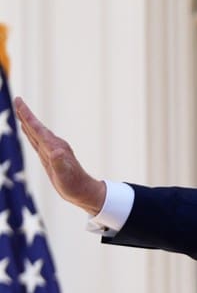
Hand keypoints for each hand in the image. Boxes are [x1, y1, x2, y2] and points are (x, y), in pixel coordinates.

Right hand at [13, 97, 105, 214]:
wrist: (83, 191)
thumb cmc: (74, 185)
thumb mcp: (65, 176)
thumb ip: (60, 164)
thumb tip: (55, 152)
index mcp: (55, 148)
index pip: (38, 129)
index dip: (28, 116)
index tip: (19, 101)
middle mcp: (54, 146)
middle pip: (37, 128)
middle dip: (26, 115)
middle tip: (17, 100)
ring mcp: (52, 151)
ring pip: (37, 134)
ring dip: (28, 123)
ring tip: (20, 113)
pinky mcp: (51, 157)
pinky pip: (38, 142)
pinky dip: (31, 134)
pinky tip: (28, 131)